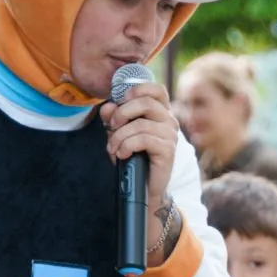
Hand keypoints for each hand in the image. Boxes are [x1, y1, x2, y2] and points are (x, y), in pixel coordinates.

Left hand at [102, 76, 179, 234]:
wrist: (143, 187)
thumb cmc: (133, 158)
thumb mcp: (119, 134)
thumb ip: (113, 119)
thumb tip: (106, 107)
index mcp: (160, 113)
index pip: (156, 90)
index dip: (138, 89)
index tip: (121, 100)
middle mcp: (169, 121)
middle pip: (146, 102)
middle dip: (122, 113)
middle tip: (111, 126)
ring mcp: (170, 135)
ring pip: (140, 124)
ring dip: (120, 136)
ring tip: (113, 148)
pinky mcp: (168, 150)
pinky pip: (143, 139)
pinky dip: (126, 146)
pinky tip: (122, 154)